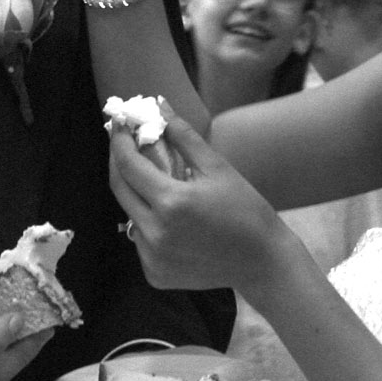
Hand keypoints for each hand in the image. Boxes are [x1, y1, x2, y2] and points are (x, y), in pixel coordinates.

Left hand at [110, 110, 281, 295]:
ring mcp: (152, 257)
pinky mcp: (154, 274)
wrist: (262, 262)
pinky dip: (148, 224)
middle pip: (119, 189)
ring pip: (129, 215)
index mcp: (172, 202)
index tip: (120, 124)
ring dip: (137, 195)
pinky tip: (169, 219)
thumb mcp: (217, 168)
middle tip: (126, 145)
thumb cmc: (246, 211)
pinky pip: (140, 241)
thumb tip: (159, 105)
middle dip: (119, 163)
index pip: (128, 165)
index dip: (120, 141)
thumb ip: (183, 137)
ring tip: (156, 183)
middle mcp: (155, 233)